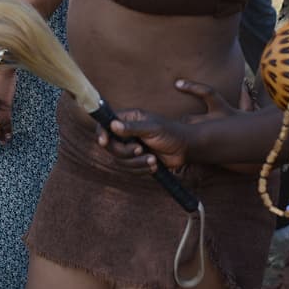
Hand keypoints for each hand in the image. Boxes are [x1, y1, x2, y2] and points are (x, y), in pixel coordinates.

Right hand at [98, 80, 237, 172]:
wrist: (186, 148)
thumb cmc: (172, 133)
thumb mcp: (152, 129)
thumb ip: (132, 128)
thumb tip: (113, 125)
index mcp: (129, 119)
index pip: (106, 124)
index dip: (102, 133)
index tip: (103, 142)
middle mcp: (127, 132)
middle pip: (111, 146)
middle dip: (125, 152)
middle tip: (139, 149)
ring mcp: (131, 146)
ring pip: (120, 160)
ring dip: (136, 163)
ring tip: (152, 159)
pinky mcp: (137, 159)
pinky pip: (130, 169)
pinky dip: (142, 169)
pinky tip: (155, 165)